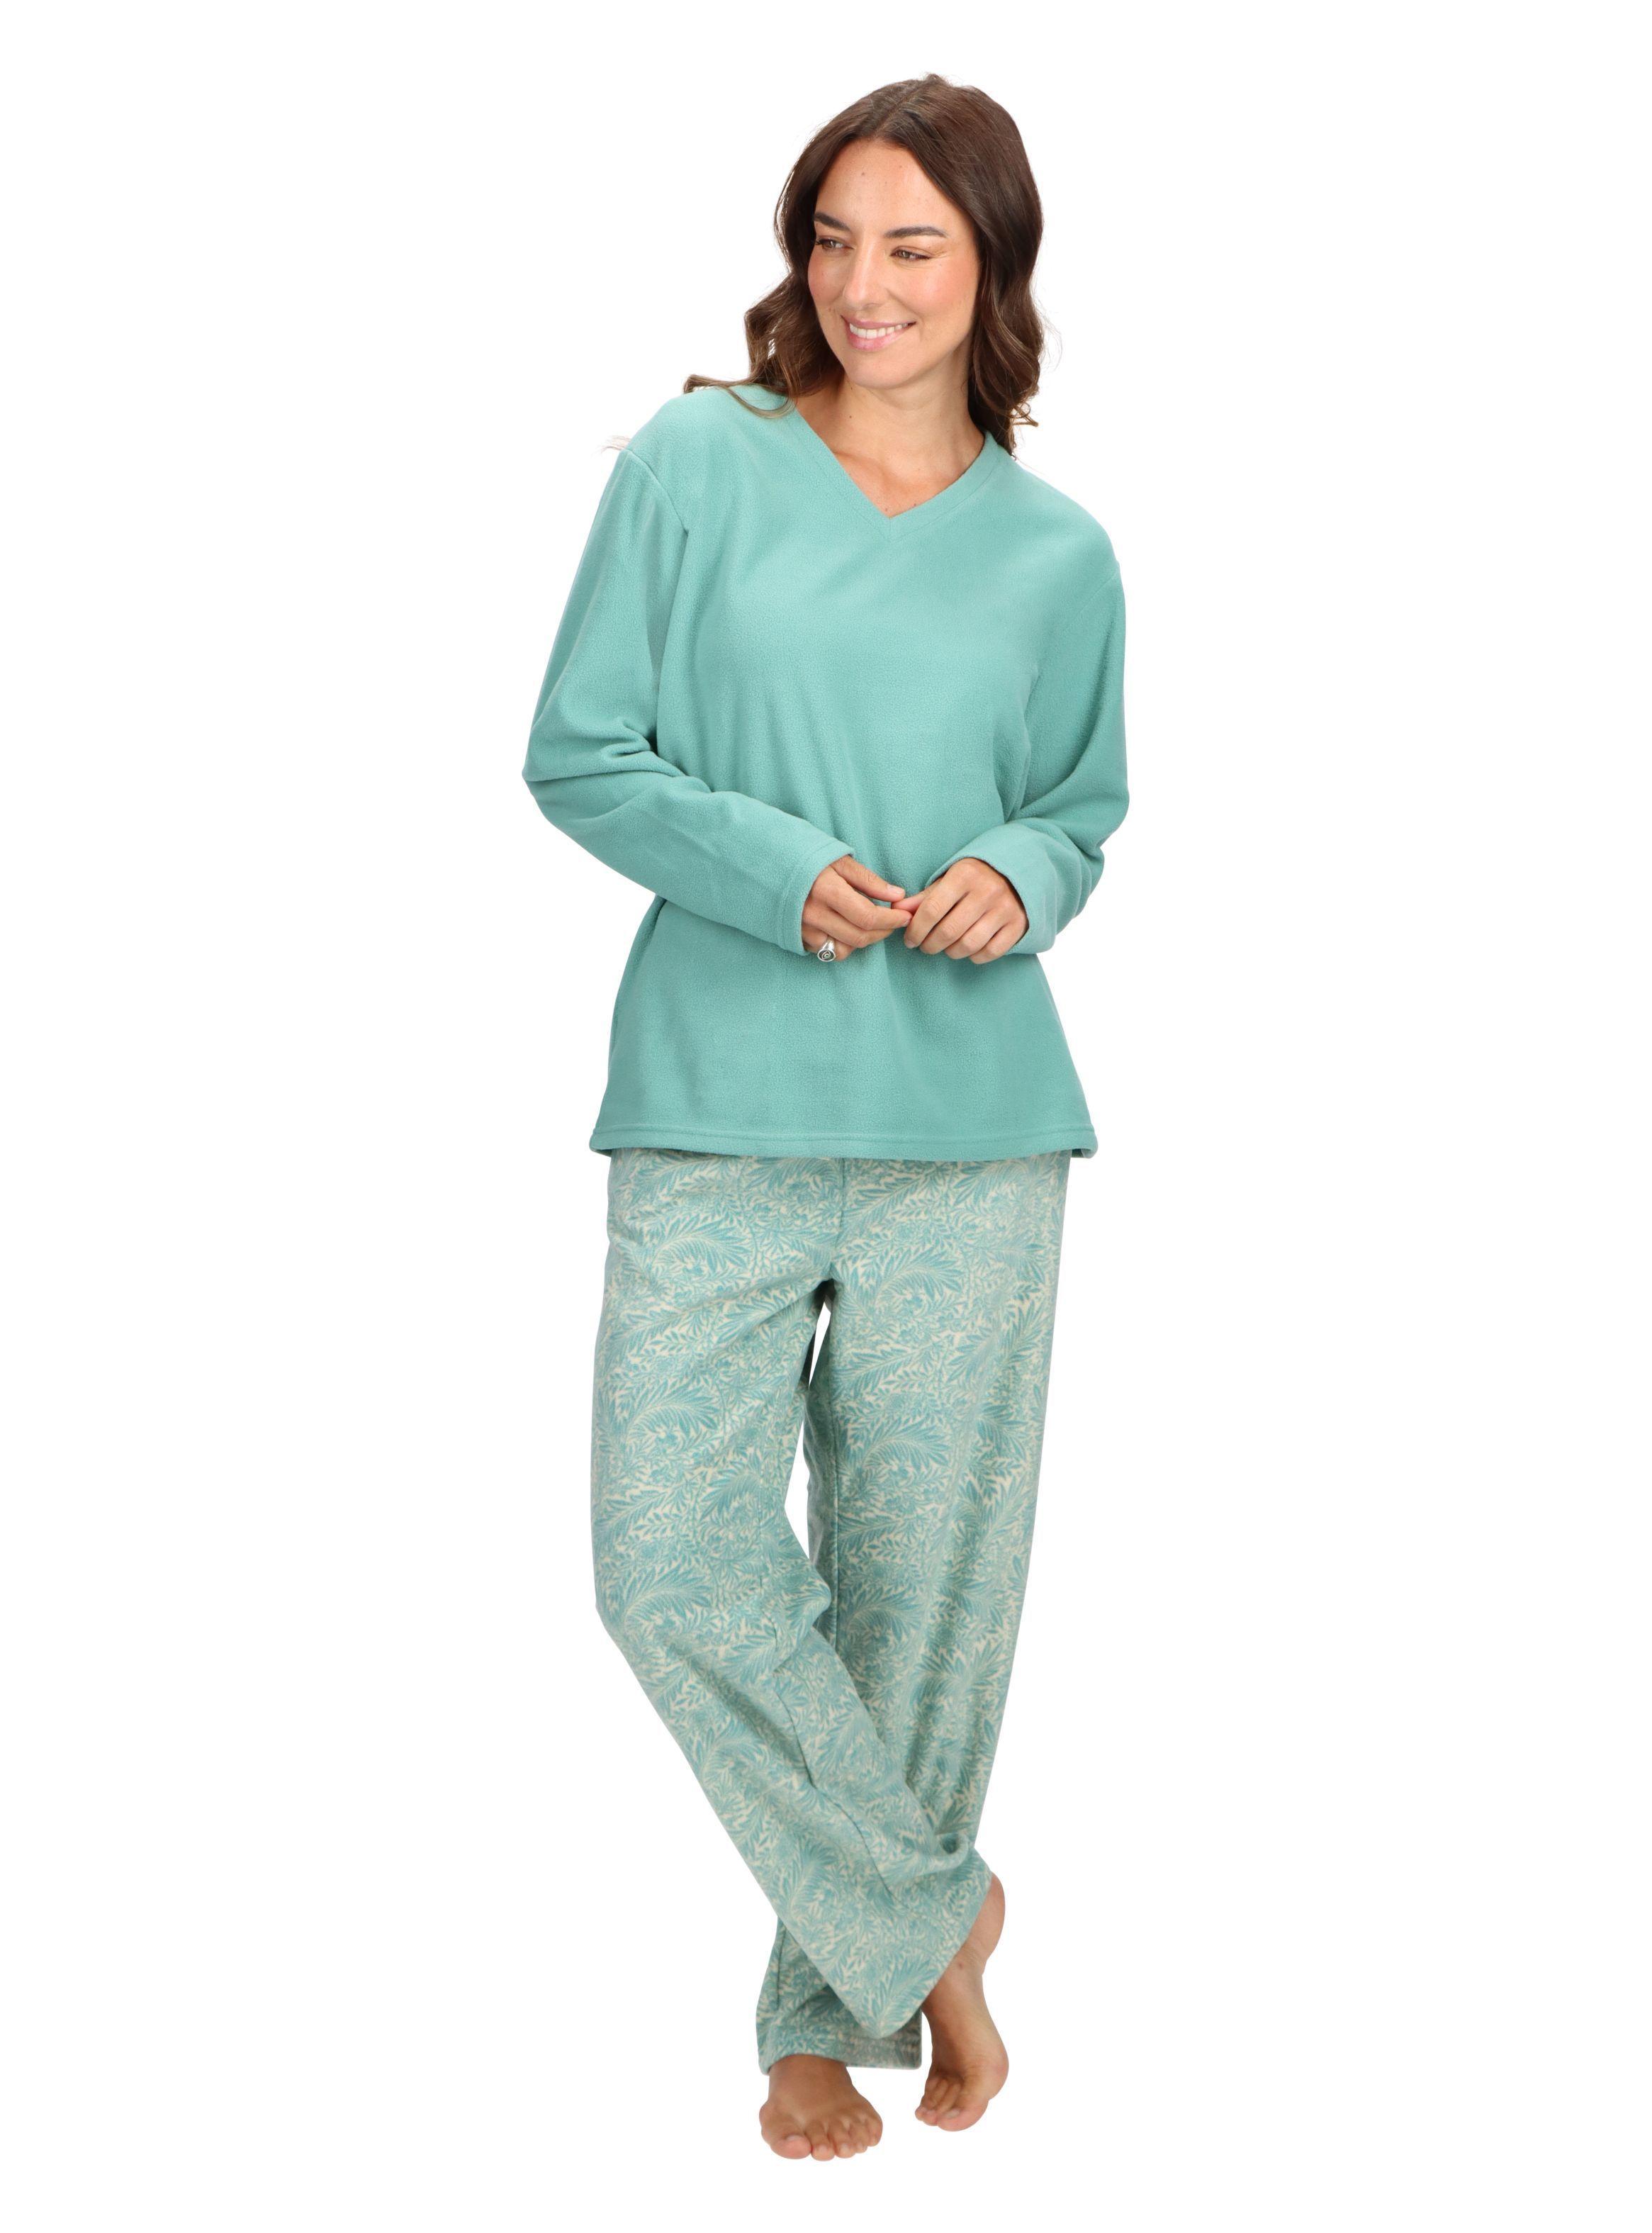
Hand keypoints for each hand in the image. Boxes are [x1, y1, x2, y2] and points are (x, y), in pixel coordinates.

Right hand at [801, 854, 918, 954]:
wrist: (767, 866)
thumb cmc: (806, 858)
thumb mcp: (839, 860)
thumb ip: (869, 880)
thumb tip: (897, 895)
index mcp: (826, 891)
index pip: (867, 916)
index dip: (891, 919)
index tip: (905, 915)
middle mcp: (813, 915)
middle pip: (859, 937)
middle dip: (883, 932)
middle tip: (893, 921)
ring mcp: (803, 929)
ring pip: (845, 949)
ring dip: (863, 940)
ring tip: (868, 923)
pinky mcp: (797, 938)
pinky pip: (827, 950)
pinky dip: (842, 943)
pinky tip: (845, 926)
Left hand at [900, 858, 1027, 961]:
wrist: (1016, 872)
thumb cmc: (973, 879)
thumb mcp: (948, 880)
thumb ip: (923, 898)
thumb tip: (897, 910)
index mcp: (964, 875)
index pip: (931, 910)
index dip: (916, 930)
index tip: (909, 940)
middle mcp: (987, 891)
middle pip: (949, 931)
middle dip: (930, 945)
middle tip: (925, 947)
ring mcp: (1005, 909)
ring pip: (969, 944)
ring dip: (951, 952)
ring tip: (945, 948)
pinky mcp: (1018, 925)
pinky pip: (991, 952)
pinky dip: (975, 956)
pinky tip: (968, 949)